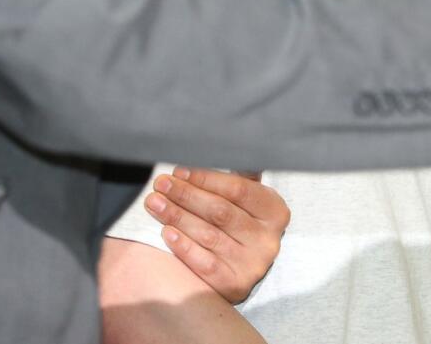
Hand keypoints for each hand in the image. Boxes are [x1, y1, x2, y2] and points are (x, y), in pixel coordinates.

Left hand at [142, 166, 289, 303]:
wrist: (242, 268)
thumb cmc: (241, 221)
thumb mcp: (249, 198)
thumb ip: (241, 175)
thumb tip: (226, 144)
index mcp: (275, 211)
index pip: (237, 189)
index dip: (206, 178)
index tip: (179, 170)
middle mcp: (268, 239)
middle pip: (220, 212)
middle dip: (186, 195)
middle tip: (160, 184)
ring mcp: (253, 264)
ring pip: (209, 236)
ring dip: (177, 217)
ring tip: (154, 203)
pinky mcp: (235, 285)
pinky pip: (205, 264)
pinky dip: (184, 247)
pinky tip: (166, 232)